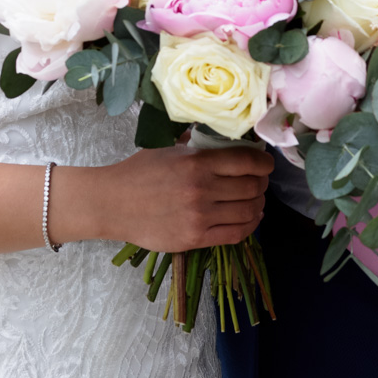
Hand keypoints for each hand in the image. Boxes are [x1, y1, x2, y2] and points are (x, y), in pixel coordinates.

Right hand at [54, 143, 272, 249]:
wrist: (111, 204)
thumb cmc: (139, 172)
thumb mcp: (170, 149)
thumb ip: (199, 144)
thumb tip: (228, 138)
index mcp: (197, 162)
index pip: (248, 162)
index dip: (265, 163)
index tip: (266, 164)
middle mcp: (202, 189)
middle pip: (252, 187)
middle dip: (261, 184)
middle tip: (258, 182)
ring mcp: (199, 216)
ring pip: (248, 211)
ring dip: (258, 204)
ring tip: (254, 200)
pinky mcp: (194, 239)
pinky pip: (236, 234)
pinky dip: (250, 225)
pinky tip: (251, 218)